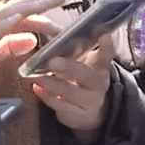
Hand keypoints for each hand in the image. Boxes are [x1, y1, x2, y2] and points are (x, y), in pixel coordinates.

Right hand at [0, 0, 66, 77]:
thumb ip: (10, 46)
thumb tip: (32, 39)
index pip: (20, 15)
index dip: (40, 10)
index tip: (60, 7)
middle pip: (18, 8)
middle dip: (41, 1)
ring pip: (7, 14)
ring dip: (30, 6)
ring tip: (50, 0)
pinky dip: (4, 23)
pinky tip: (18, 17)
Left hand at [30, 30, 114, 144]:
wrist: (87, 111)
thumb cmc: (79, 78)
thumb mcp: (79, 63)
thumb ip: (70, 49)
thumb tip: (49, 29)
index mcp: (100, 65)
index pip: (107, 53)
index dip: (107, 44)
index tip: (103, 32)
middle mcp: (99, 82)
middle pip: (87, 74)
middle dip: (69, 67)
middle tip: (52, 62)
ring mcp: (92, 101)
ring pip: (71, 92)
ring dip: (52, 84)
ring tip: (37, 76)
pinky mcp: (81, 115)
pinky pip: (62, 107)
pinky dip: (48, 97)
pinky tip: (37, 88)